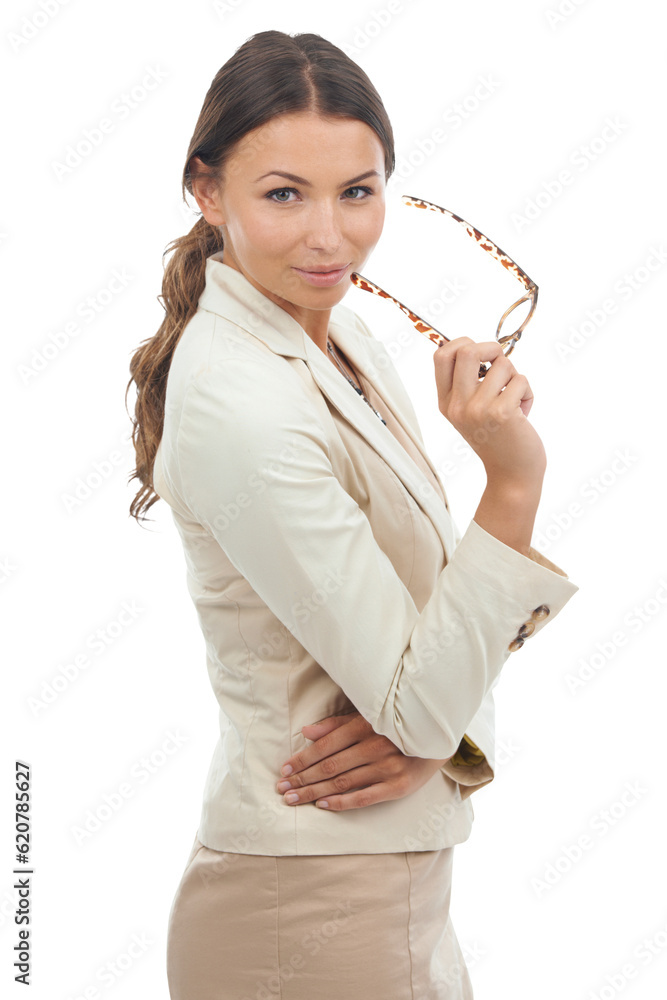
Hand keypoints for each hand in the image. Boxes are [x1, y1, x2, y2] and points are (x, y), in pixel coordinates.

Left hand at [275, 710, 451, 810]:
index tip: (285, 769)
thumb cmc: (394, 726)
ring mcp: (387, 768)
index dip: (303, 758)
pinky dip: (341, 802)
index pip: (326, 745)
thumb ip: (336, 725)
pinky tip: (322, 804)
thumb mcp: (367, 717)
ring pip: (342, 783)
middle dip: (302, 778)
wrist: (436, 739)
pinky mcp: (398, 787)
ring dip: (314, 792)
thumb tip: (306, 731)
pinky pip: (364, 798)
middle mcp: (375, 747)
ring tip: (293, 798)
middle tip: (281, 788)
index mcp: (366, 726)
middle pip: (330, 767)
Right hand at [433, 337, 545, 487]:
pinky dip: (527, 393)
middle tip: (500, 364)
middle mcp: (457, 405)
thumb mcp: (470, 412)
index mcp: (446, 402)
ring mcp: (477, 409)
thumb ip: (467, 384)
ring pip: (503, 364)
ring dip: (515, 376)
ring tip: (514, 398)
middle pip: (467, 350)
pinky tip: (523, 413)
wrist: (511, 475)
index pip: (440, 355)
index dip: (461, 342)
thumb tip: (475, 346)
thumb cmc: (496, 439)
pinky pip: (521, 381)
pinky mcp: (501, 413)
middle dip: (491, 349)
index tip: (479, 354)